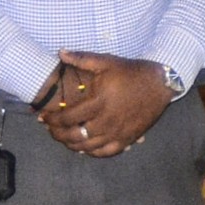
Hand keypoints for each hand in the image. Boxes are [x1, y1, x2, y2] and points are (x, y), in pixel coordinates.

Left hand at [40, 51, 169, 157]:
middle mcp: (107, 121)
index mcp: (100, 102)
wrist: (161, 83)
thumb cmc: (132, 72)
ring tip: (63, 139)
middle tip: (50, 130)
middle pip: (75, 136)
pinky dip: (92, 152)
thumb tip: (59, 52)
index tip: (43, 117)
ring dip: (72, 145)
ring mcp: (118, 132)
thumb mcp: (107, 62)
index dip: (52, 120)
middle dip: (58, 135)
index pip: (68, 118)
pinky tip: (85, 149)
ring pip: (89, 147)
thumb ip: (82, 59)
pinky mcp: (128, 138)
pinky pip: (106, 152)